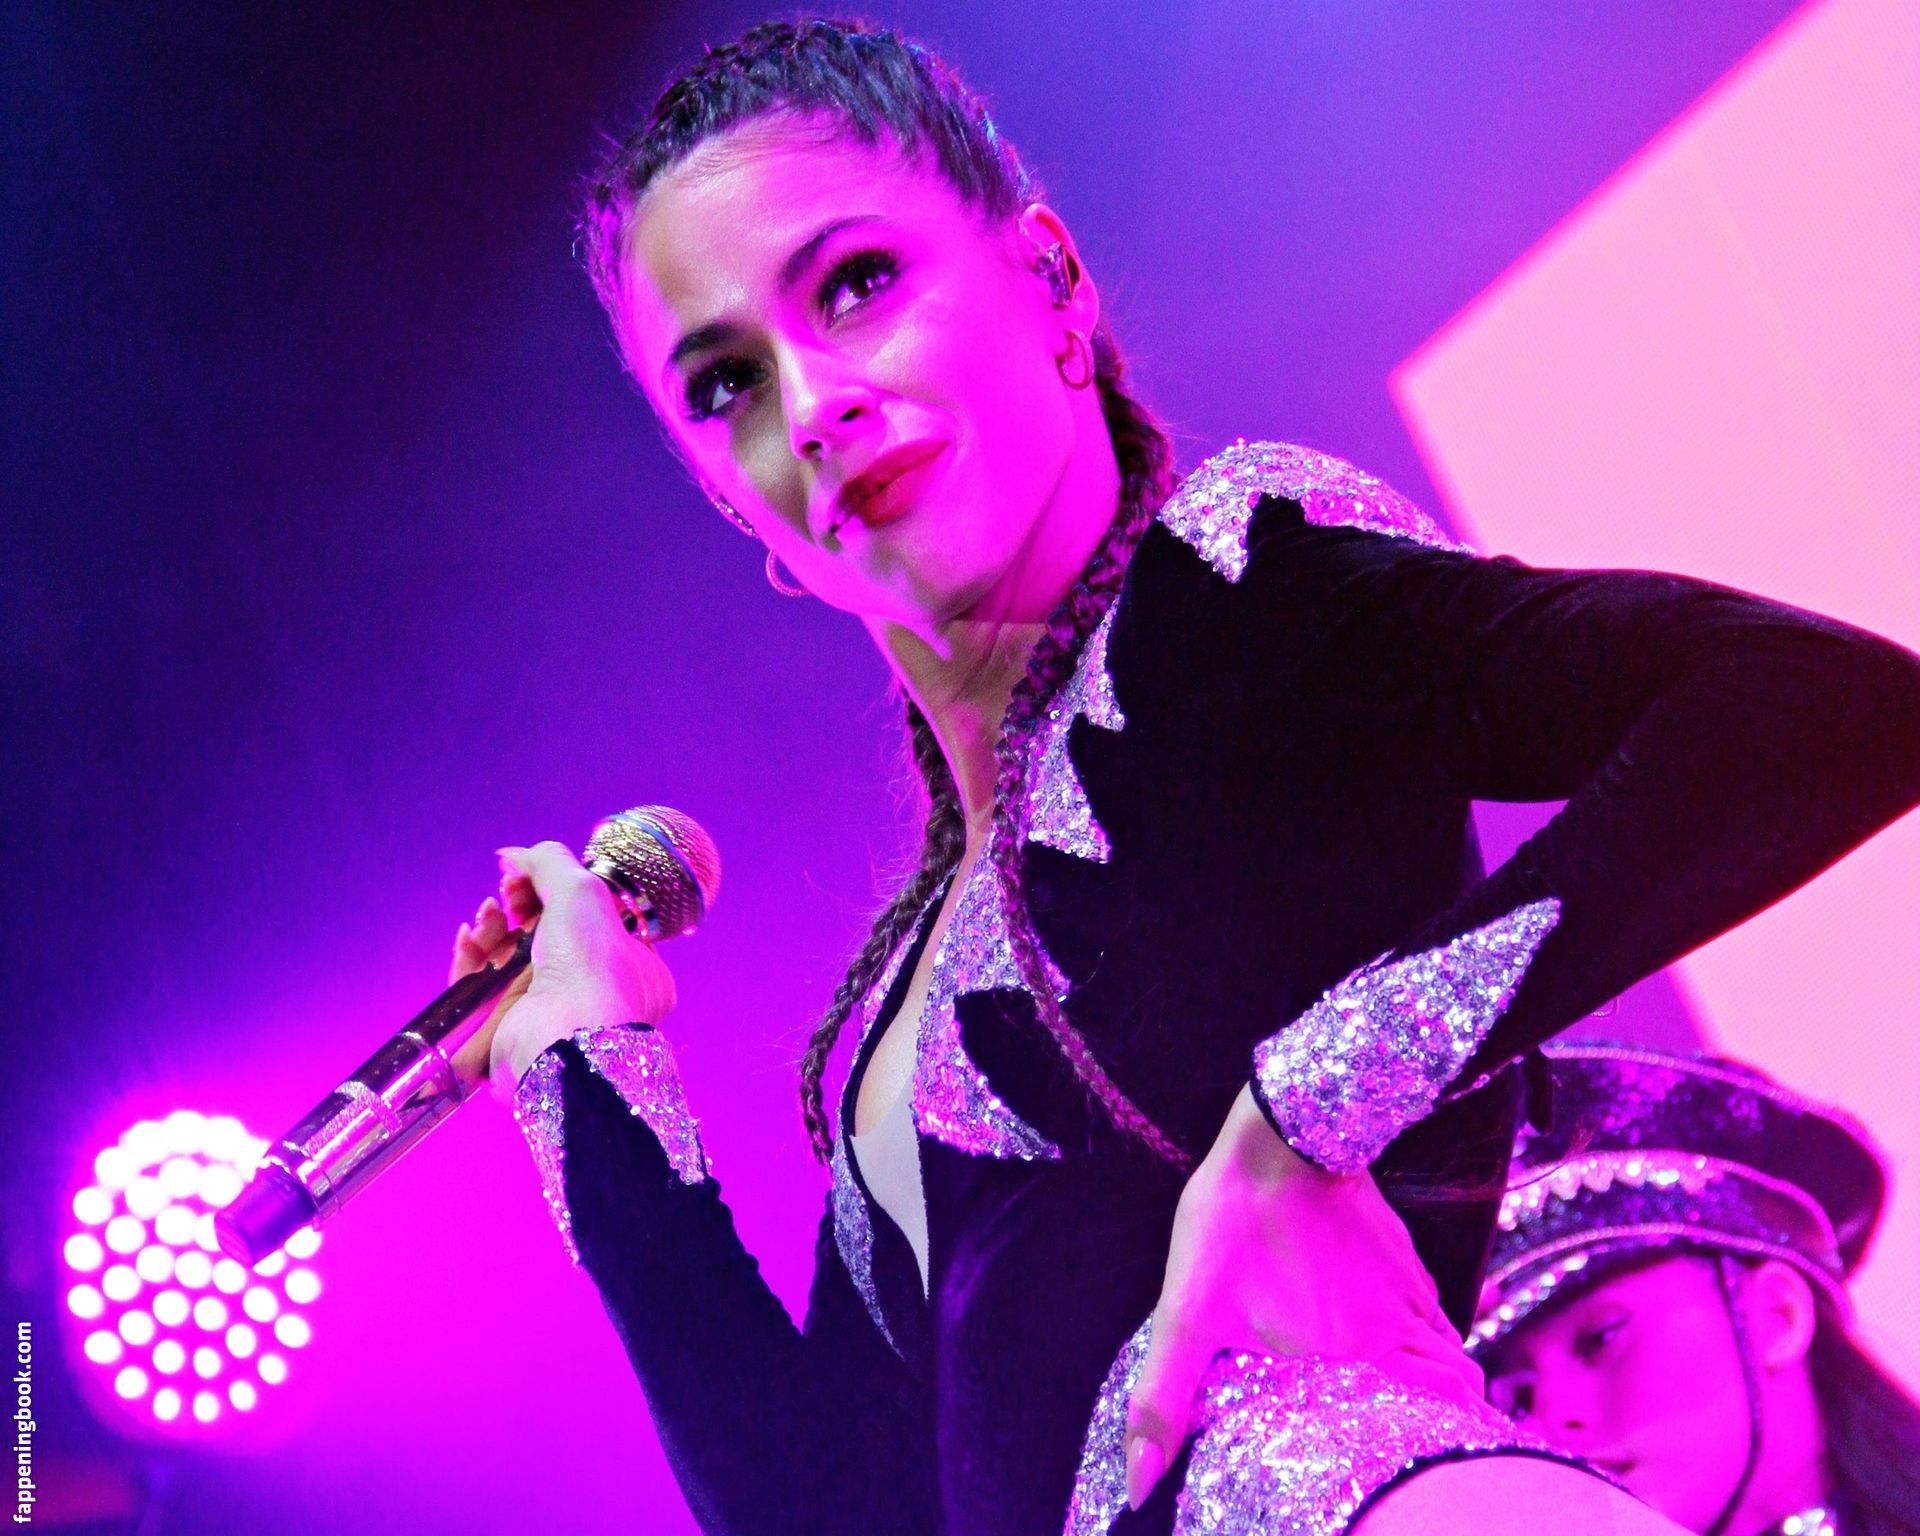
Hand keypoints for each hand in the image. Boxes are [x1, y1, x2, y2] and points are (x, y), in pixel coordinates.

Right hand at [445, 841, 676, 1101]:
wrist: (565, 1039)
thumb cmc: (592, 968)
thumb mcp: (582, 891)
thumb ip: (549, 862)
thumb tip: (514, 854)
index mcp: (629, 963)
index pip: (588, 919)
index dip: (556, 893)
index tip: (532, 877)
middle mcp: (590, 990)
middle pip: (544, 936)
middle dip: (521, 906)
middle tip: (508, 893)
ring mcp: (546, 1012)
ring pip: (509, 959)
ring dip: (494, 927)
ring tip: (490, 912)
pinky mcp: (505, 1029)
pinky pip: (481, 986)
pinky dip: (470, 957)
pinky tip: (469, 935)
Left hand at [1124, 1084, 1482, 1508]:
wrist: (1280, 1129)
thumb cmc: (1233, 1217)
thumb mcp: (1186, 1309)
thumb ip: (1164, 1396)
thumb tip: (1139, 1482)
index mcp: (1355, 1355)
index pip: (1429, 1424)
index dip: (1421, 1451)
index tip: (1394, 1464)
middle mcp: (1397, 1326)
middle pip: (1457, 1393)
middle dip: (1439, 1421)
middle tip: (1397, 1435)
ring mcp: (1408, 1286)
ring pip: (1448, 1349)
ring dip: (1433, 1376)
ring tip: (1393, 1393)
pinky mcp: (1403, 1253)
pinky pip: (1433, 1308)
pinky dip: (1423, 1331)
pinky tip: (1382, 1332)